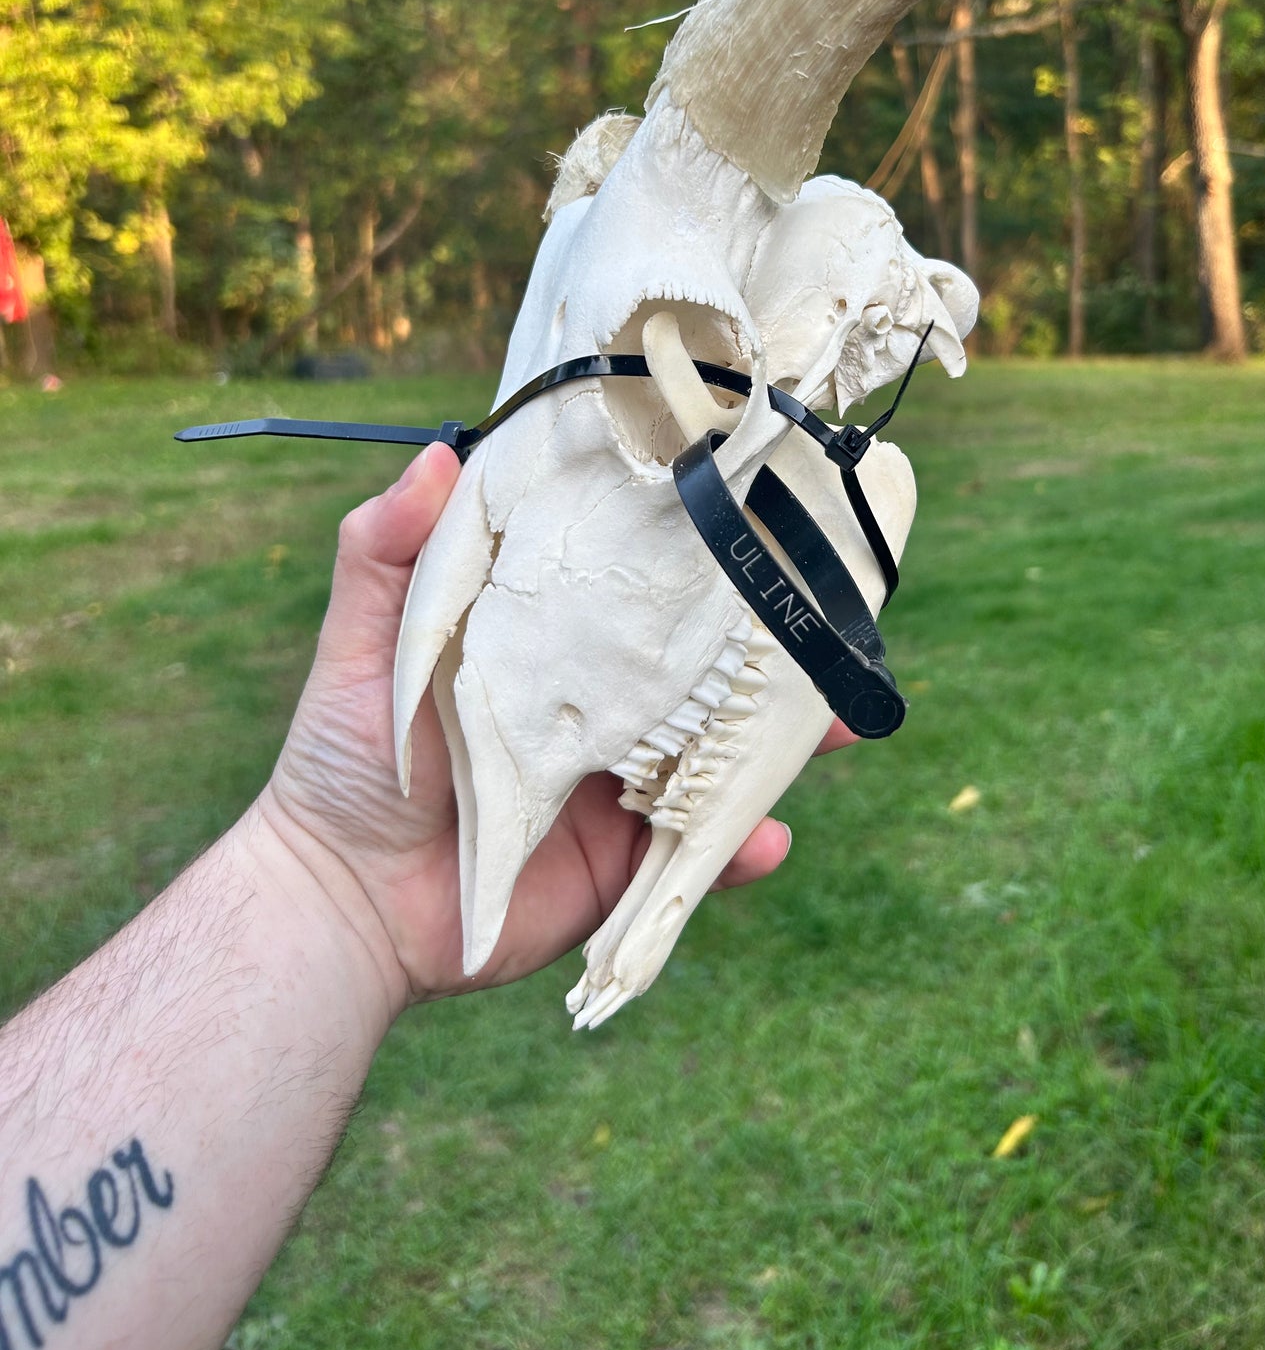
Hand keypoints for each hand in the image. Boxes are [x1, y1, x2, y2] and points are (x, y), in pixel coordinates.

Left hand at [262, 443, 851, 1011]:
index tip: (756, 514)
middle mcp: (599, 707)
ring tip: (838, 722)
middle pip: (702, 669)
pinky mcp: (623, 863)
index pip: (635, 586)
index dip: (694, 555)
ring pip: (720, 754)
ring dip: (784, 742)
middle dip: (771, 646)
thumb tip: (435, 450)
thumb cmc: (347, 757)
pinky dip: (741, 847)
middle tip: (829, 615)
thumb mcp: (368, 639)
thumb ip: (388, 549)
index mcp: (552, 644)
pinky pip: (699, 855)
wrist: (342, 898)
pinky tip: (765, 834)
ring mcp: (618, 786)